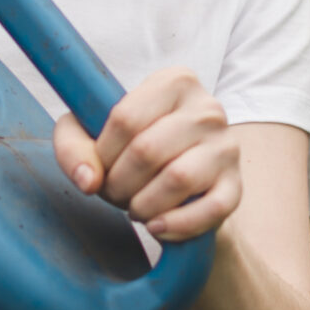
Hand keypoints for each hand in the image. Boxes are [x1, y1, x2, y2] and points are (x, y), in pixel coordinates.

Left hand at [52, 67, 241, 241]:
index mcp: (175, 82)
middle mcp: (208, 108)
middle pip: (147, 151)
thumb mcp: (91, 133)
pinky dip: (177, 226)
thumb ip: (73, 147)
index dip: (102, 153)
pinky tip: (157, 227)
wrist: (179, 179)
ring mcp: (227, 147)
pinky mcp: (236, 186)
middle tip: (115, 193)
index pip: (125, 118)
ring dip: (143, 206)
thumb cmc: (131, 148)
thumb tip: (89, 179)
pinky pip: (210, 210)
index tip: (101, 166)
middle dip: (118, 184)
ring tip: (136, 208)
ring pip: (177, 179)